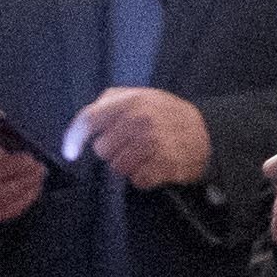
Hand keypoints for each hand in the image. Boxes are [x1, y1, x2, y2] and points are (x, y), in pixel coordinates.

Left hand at [70, 87, 211, 189]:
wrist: (207, 133)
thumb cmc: (168, 114)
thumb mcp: (143, 95)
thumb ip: (112, 101)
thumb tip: (86, 120)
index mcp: (130, 101)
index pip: (90, 119)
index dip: (75, 138)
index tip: (69, 153)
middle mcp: (139, 121)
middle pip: (102, 149)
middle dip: (113, 150)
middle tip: (130, 144)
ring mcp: (152, 144)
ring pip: (117, 167)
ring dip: (128, 165)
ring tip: (145, 155)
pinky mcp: (163, 166)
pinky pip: (137, 181)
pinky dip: (144, 178)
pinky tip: (155, 166)